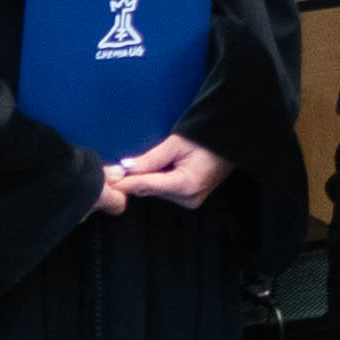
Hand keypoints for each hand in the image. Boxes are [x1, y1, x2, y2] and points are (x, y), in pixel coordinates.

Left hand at [97, 134, 234, 216]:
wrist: (231, 142)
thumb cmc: (207, 138)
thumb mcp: (176, 143)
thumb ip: (150, 159)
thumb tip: (125, 168)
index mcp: (186, 185)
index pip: (147, 185)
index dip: (125, 183)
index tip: (108, 181)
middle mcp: (189, 198)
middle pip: (150, 190)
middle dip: (134, 180)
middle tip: (114, 171)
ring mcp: (191, 201)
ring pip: (156, 191)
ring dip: (145, 180)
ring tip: (132, 169)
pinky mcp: (191, 199)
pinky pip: (166, 191)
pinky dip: (156, 181)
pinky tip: (152, 171)